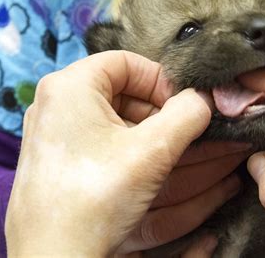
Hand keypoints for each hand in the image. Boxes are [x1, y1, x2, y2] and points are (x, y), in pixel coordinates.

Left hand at [5, 51, 245, 256]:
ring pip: (121, 125)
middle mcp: (58, 106)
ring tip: (198, 152)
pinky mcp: (65, 163)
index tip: (186, 106)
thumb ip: (188, 114)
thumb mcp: (152, 150)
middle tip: (196, 132)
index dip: (163, 81)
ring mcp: (59, 137)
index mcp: (70, 87)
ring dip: (161, 137)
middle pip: (125, 95)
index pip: (127, 63)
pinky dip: (139, 153)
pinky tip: (168, 168)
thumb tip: (206, 99)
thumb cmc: (94, 200)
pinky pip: (108, 147)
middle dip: (168, 115)